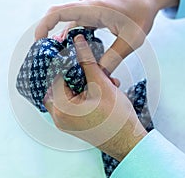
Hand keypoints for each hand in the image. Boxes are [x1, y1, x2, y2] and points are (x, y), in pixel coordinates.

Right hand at [35, 0, 179, 72]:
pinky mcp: (93, 13)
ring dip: (63, 39)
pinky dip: (73, 38)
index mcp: (93, 8)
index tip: (38, 42)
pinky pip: (77, 25)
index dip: (43, 25)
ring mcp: (89, 9)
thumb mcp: (132, 39)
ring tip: (61, 59)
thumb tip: (99, 74)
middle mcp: (87, 6)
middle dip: (49, 36)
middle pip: (58, 18)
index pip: (58, 12)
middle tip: (48, 58)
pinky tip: (76, 52)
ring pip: (68, 23)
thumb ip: (114, 57)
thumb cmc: (142, 13)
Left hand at [43, 35, 146, 160]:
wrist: (128, 142)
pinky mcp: (73, 124)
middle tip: (87, 69)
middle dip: (75, 75)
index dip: (65, 62)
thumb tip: (78, 43)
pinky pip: (71, 104)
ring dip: (81, 84)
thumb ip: (87, 60)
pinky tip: (98, 90)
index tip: (72, 53)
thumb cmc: (117, 119)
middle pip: (59, 85)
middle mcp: (59, 117)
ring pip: (66, 94)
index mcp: (61, 108)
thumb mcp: (101, 84)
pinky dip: (82, 95)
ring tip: (98, 81)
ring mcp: (65, 122)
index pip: (55, 76)